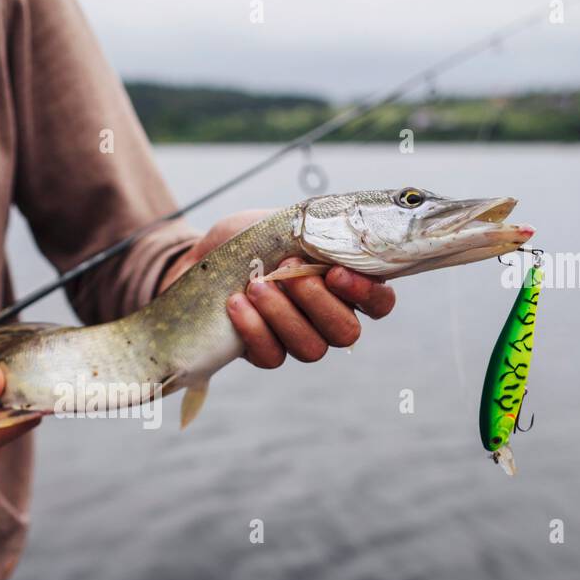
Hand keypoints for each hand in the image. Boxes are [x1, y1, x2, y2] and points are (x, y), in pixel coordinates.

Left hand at [159, 209, 396, 367]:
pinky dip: (254, 329)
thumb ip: (317, 229)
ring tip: (256, 286)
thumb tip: (338, 229)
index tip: (334, 272)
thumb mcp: (284, 222)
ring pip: (311, 348)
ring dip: (283, 315)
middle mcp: (327, 318)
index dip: (367, 294)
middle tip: (287, 271)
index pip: (379, 303)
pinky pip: (271, 356)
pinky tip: (236, 303)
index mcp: (342, 285)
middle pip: (346, 332)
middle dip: (317, 302)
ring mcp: (296, 340)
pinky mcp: (264, 353)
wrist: (200, 260)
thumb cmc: (249, 240)